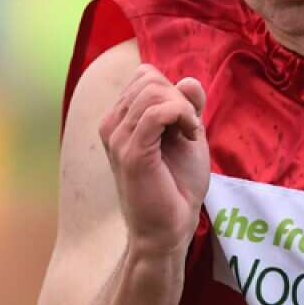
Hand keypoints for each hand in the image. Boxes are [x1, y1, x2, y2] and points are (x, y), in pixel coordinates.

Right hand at [98, 64, 209, 255]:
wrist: (170, 228)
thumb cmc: (177, 185)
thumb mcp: (187, 136)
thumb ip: (188, 106)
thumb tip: (188, 80)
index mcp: (121, 120)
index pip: (145, 76)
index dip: (172, 90)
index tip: (186, 119)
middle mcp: (112, 125)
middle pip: (149, 79)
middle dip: (179, 98)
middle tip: (191, 128)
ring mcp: (117, 138)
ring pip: (152, 91)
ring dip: (184, 108)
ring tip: (191, 133)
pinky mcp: (131, 153)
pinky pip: (156, 113)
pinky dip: (182, 115)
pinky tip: (191, 135)